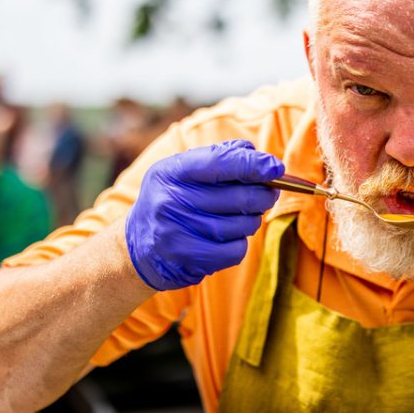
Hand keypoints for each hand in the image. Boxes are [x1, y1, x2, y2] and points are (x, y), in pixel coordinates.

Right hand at [125, 139, 284, 290]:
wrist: (137, 248)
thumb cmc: (171, 201)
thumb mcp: (182, 172)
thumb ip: (218, 157)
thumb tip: (256, 153)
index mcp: (171, 172)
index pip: (220, 163)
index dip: (253, 165)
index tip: (276, 167)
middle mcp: (170, 201)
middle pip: (237, 197)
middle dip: (263, 195)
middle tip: (269, 194)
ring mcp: (176, 232)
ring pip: (240, 225)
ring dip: (252, 220)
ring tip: (245, 216)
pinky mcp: (187, 259)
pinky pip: (234, 250)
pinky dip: (240, 243)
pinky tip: (230, 237)